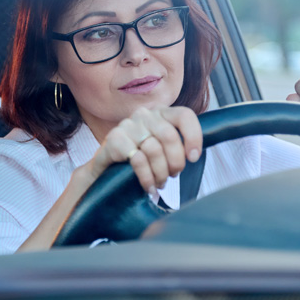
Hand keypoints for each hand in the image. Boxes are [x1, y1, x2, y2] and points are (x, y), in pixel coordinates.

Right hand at [85, 106, 201, 193]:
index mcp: (160, 112)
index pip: (184, 116)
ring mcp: (128, 125)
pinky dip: (147, 178)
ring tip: (160, 183)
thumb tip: (194, 154)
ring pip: (154, 150)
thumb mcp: (161, 146)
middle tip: (172, 175)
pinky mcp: (114, 139)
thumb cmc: (140, 158)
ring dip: (160, 173)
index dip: (194, 137)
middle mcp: (144, 114)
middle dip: (175, 162)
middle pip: (170, 136)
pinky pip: (138, 160)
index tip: (193, 157)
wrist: (105, 168)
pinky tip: (149, 187)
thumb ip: (177, 144)